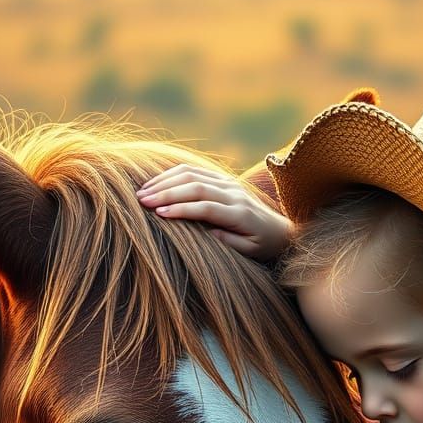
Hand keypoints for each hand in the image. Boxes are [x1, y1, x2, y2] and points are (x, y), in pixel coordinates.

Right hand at [137, 164, 292, 261]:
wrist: (280, 229)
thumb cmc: (262, 246)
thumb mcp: (249, 252)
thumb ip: (229, 242)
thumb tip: (207, 233)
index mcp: (240, 214)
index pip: (206, 207)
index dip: (182, 209)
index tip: (159, 214)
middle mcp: (234, 193)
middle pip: (196, 186)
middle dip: (166, 192)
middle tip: (142, 200)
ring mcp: (228, 183)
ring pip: (193, 174)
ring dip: (166, 181)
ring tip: (143, 192)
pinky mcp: (223, 179)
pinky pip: (195, 171)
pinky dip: (174, 175)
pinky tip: (157, 183)